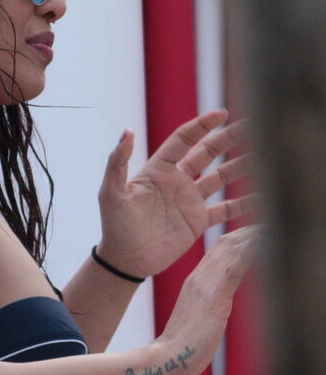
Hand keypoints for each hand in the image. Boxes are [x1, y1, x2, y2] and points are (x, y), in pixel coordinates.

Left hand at [96, 110, 254, 278]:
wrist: (125, 260)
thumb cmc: (114, 226)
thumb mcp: (111, 192)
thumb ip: (118, 162)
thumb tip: (128, 131)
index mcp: (158, 169)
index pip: (184, 140)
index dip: (202, 125)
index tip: (221, 114)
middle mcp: (177, 181)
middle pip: (207, 153)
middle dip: (228, 139)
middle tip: (252, 126)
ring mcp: (189, 200)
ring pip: (220, 178)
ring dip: (240, 166)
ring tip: (263, 155)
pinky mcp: (197, 221)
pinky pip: (225, 209)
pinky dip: (243, 204)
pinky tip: (262, 196)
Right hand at [155, 225, 258, 374]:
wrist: (170, 356)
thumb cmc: (185, 344)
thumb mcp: (200, 316)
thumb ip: (210, 302)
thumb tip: (221, 303)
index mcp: (196, 281)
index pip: (219, 249)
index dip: (239, 237)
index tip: (257, 230)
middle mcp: (200, 277)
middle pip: (227, 243)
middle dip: (250, 231)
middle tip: (269, 223)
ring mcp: (206, 284)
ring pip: (232, 249)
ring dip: (253, 236)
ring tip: (270, 225)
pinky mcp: (215, 296)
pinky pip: (235, 267)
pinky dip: (250, 252)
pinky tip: (263, 241)